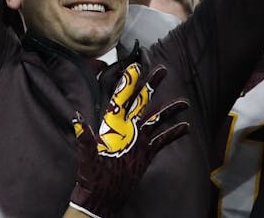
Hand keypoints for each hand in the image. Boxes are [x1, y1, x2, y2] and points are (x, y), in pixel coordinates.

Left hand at [70, 62, 189, 217]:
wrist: (102, 198)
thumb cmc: (91, 178)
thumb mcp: (88, 157)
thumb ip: (85, 139)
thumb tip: (77, 119)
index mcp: (112, 126)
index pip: (121, 98)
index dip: (128, 82)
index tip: (136, 66)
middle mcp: (127, 129)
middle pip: (141, 102)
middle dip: (151, 86)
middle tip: (162, 70)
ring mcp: (138, 141)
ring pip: (156, 119)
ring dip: (169, 111)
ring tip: (184, 103)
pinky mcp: (146, 154)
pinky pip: (162, 140)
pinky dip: (173, 134)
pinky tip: (186, 127)